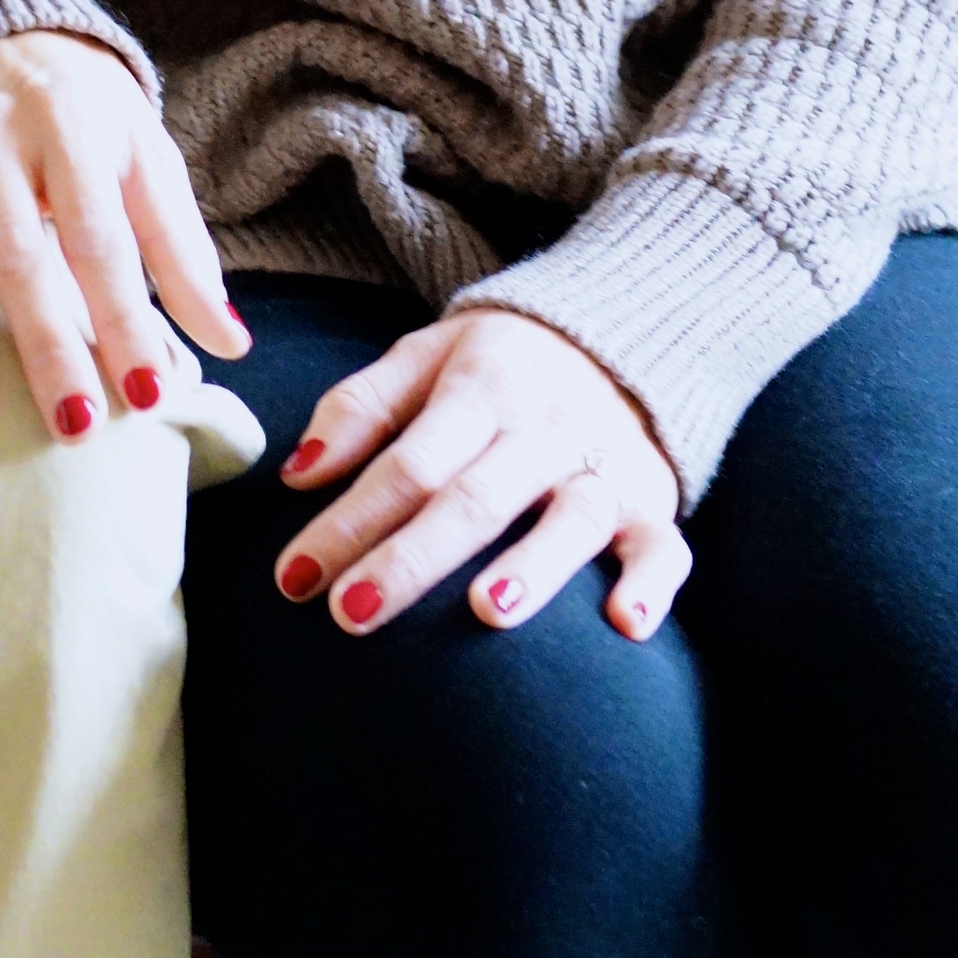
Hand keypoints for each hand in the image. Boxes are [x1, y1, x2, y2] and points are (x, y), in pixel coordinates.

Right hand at [0, 27, 250, 438]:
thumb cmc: (83, 111)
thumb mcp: (144, 154)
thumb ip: (182, 248)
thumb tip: (231, 344)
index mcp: (71, 124)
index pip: (101, 235)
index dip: (126, 316)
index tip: (150, 395)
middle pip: (17, 248)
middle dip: (48, 342)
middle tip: (76, 424)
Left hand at [273, 306, 684, 643]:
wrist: (616, 330)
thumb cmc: (497, 363)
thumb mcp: (423, 355)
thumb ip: (358, 408)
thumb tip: (295, 475)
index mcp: (479, 389)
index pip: (407, 462)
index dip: (348, 519)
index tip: (293, 577)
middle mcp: (544, 428)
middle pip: (474, 497)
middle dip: (412, 559)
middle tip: (352, 614)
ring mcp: (605, 467)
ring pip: (571, 519)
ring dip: (533, 567)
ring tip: (486, 612)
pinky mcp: (654, 502)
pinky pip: (664, 547)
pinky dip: (652, 586)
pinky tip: (626, 626)